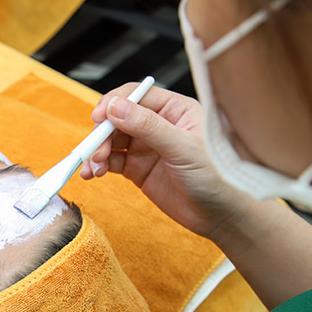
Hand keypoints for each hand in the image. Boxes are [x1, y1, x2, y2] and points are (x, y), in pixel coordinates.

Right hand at [80, 83, 249, 239]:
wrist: (219, 215)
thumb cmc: (215, 177)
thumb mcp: (182, 148)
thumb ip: (148, 126)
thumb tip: (115, 107)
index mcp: (175, 109)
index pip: (136, 96)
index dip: (113, 104)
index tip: (98, 118)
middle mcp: (158, 124)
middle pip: (117, 118)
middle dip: (101, 134)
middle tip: (94, 152)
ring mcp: (146, 146)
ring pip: (110, 140)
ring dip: (96, 152)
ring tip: (93, 168)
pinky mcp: (137, 168)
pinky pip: (111, 161)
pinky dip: (98, 166)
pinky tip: (92, 174)